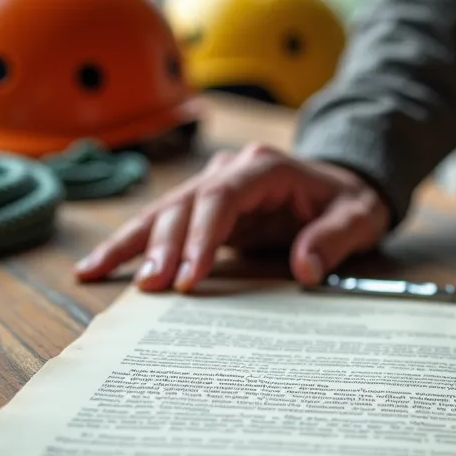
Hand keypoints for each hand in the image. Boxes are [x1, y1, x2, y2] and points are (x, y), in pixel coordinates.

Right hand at [74, 143, 389, 290]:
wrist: (344, 187)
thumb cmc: (350, 203)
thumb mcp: (359, 219)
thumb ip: (335, 240)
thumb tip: (306, 268)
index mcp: (264, 168)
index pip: (222, 198)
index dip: (201, 236)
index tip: (190, 276)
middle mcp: (230, 170)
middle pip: (184, 204)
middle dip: (162, 246)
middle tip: (149, 287)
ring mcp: (211, 186)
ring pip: (162, 212)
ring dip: (131, 244)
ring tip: (95, 274)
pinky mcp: (202, 208)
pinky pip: (162, 225)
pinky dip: (130, 245)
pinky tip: (97, 268)